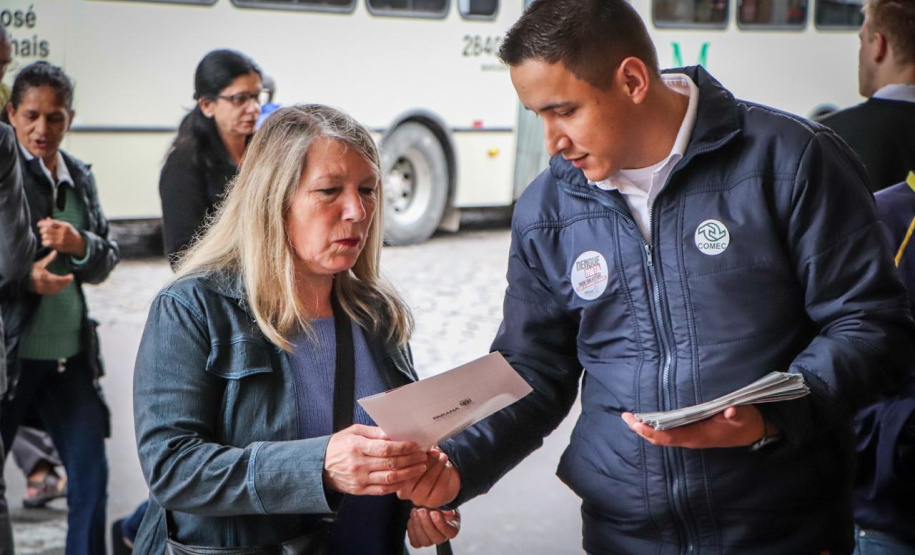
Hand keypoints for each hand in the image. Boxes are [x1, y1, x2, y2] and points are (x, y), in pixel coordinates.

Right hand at [31, 251, 73, 294]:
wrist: (21, 278)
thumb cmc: (30, 270)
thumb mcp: (39, 263)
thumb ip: (48, 259)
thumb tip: (55, 252)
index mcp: (42, 276)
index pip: (56, 279)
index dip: (65, 279)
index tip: (71, 276)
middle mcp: (42, 284)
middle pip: (57, 285)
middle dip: (65, 283)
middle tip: (71, 279)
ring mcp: (40, 289)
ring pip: (55, 290)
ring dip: (62, 286)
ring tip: (67, 282)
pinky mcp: (40, 292)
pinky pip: (51, 292)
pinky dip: (57, 290)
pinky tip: (61, 287)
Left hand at [37, 217, 85, 257]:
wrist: (79, 244)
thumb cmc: (70, 233)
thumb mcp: (66, 226)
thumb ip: (56, 222)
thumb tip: (46, 219)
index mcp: (65, 226)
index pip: (51, 223)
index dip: (42, 223)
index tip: (39, 224)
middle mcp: (63, 232)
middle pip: (46, 230)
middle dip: (42, 230)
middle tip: (42, 231)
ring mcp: (62, 240)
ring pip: (45, 237)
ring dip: (43, 236)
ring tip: (45, 236)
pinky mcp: (60, 246)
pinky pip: (47, 243)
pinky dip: (44, 242)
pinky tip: (46, 241)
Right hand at [323, 424, 427, 495]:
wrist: (319, 466)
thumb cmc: (338, 445)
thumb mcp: (353, 431)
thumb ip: (374, 432)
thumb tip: (393, 432)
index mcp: (357, 447)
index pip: (385, 449)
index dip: (403, 447)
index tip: (415, 445)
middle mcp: (359, 465)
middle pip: (391, 464)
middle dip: (411, 460)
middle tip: (423, 456)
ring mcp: (360, 479)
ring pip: (389, 478)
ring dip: (408, 473)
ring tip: (420, 467)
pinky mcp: (360, 490)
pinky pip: (382, 490)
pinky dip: (397, 485)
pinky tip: (407, 479)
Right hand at [397, 447, 460, 506]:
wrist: (442, 481)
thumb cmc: (426, 464)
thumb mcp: (417, 456)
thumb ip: (415, 451)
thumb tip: (422, 444)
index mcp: (395, 480)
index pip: (400, 469)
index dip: (411, 457)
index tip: (420, 448)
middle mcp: (404, 493)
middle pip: (414, 476)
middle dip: (427, 461)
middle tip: (435, 452)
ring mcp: (417, 499)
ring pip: (428, 481)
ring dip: (437, 466)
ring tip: (443, 456)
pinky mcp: (432, 502)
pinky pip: (440, 486)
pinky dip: (445, 473)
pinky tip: (447, 465)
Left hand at [407, 507, 459, 547]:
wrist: (429, 505)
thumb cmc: (438, 504)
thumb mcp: (445, 502)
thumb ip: (446, 506)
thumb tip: (449, 513)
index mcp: (452, 528)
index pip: (450, 533)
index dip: (441, 524)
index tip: (434, 513)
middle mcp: (442, 537)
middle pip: (436, 539)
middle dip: (427, 524)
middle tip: (421, 511)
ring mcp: (431, 541)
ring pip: (425, 542)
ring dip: (418, 526)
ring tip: (415, 512)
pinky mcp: (420, 542)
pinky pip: (415, 542)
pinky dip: (411, 531)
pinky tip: (412, 519)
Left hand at [622, 405, 770, 448]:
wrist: (754, 433)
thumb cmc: (746, 423)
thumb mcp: (744, 416)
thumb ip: (736, 413)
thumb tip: (730, 410)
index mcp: (698, 436)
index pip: (668, 437)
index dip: (651, 431)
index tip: (636, 423)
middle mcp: (691, 439)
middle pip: (660, 438)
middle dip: (641, 429)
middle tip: (625, 416)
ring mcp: (691, 438)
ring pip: (662, 437)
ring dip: (646, 428)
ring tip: (630, 418)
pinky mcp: (692, 434)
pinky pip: (668, 434)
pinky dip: (655, 428)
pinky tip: (648, 420)